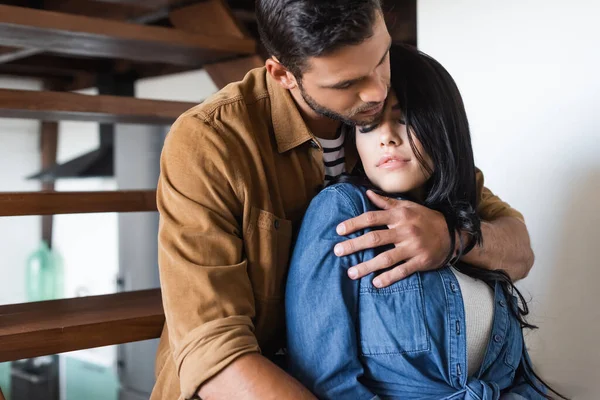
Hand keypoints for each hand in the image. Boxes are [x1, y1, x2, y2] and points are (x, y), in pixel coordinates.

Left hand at [334, 190, 450, 287]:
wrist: (453, 234)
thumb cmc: (426, 219)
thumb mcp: (408, 206)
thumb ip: (386, 202)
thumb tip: (367, 193)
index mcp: (399, 215)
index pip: (372, 217)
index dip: (354, 223)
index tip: (339, 230)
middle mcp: (405, 230)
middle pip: (375, 238)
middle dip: (354, 245)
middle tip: (337, 251)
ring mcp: (413, 247)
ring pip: (386, 258)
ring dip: (367, 266)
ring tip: (351, 273)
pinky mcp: (421, 261)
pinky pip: (402, 271)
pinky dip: (389, 277)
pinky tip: (375, 283)